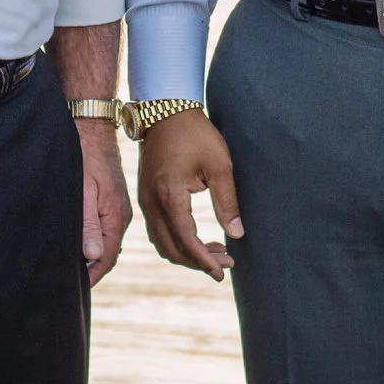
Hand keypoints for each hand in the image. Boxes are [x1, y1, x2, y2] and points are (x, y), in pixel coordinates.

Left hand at [77, 118, 132, 285]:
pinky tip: (79, 244)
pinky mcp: (111, 201)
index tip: (74, 289)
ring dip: (91, 256)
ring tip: (71, 268)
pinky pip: (105, 229)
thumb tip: (92, 255)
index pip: (106, 257)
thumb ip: (87, 224)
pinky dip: (93, 240)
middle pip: (107, 253)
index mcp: (116, 216)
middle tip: (68, 283)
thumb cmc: (83, 156)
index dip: (91, 276)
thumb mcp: (82, 191)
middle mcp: (120, 215)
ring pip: (106, 241)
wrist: (92, 127)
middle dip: (91, 270)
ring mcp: (117, 208)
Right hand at [136, 109, 241, 280]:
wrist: (165, 112)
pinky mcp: (146, 197)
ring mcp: (146, 201)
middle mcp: (152, 203)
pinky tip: (197, 239)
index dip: (204, 260)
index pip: (186, 241)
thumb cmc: (195, 134)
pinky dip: (176, 242)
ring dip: (186, 254)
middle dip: (198, 262)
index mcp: (170, 196)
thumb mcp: (219, 164)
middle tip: (226, 263)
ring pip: (162, 243)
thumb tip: (238, 234)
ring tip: (216, 252)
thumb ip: (227, 201)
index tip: (222, 271)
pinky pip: (158, 231)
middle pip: (172, 248)